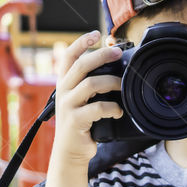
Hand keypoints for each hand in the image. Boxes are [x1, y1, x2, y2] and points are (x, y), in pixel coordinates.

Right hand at [52, 30, 124, 165]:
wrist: (70, 152)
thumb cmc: (81, 123)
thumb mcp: (81, 100)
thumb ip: (91, 82)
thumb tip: (113, 60)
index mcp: (64, 83)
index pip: (68, 56)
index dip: (81, 42)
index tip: (96, 33)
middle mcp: (63, 91)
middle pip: (81, 65)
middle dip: (101, 55)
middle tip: (118, 52)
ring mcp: (67, 106)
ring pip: (90, 84)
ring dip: (111, 82)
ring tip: (122, 87)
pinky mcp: (75, 121)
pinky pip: (97, 108)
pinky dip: (112, 108)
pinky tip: (118, 111)